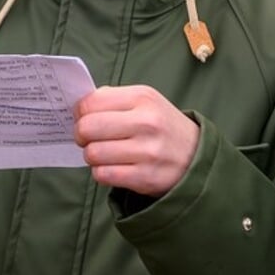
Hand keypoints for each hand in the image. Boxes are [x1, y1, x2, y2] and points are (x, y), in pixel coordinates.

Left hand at [73, 85, 199, 196]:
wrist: (197, 156)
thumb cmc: (161, 126)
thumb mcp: (145, 101)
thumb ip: (112, 99)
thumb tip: (78, 107)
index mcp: (142, 97)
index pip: (91, 103)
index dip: (79, 113)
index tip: (83, 119)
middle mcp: (146, 122)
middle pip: (88, 128)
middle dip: (81, 135)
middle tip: (87, 139)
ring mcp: (147, 151)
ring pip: (93, 153)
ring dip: (92, 156)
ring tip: (103, 154)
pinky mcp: (146, 177)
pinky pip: (104, 175)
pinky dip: (101, 173)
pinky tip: (112, 168)